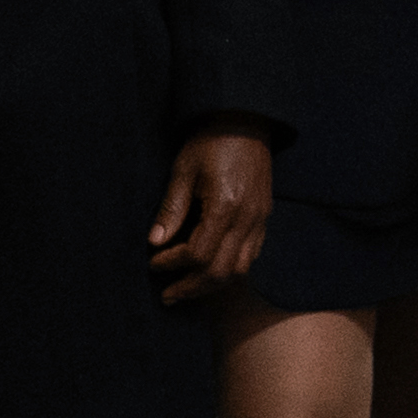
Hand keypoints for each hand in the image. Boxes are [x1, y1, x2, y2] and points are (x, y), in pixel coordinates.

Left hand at [150, 124, 275, 305]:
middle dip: (192, 288)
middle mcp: (247, 218)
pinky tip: (211, 270)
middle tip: (168, 296)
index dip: (173, 264)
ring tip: (188, 289)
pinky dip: (230, 270)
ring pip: (239, 270)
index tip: (153, 263)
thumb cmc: (210, 142)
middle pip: (220, 272)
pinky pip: (251, 256)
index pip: (198, 254)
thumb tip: (154, 243)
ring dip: (212, 284)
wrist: (245, 121)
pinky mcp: (264, 217)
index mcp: (225, 206)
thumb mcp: (183, 170)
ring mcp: (259, 220)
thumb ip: (171, 209)